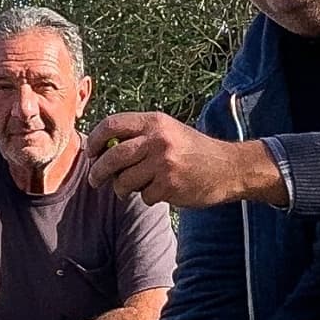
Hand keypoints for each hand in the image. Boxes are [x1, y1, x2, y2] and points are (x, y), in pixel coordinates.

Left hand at [88, 112, 286, 208]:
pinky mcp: (170, 185)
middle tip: (95, 181)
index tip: (91, 153)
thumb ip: (139, 136)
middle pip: (112, 157)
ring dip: (122, 189)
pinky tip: (160, 192)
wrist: (228, 168)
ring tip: (130, 190)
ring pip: (124, 180)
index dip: (95, 140)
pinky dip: (148, 198)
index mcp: (154, 122)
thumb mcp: (168, 131)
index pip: (112, 125)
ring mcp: (164, 163)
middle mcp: (158, 139)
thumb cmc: (192, 150)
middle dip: (98, 172)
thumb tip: (101, 149)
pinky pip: (144, 196)